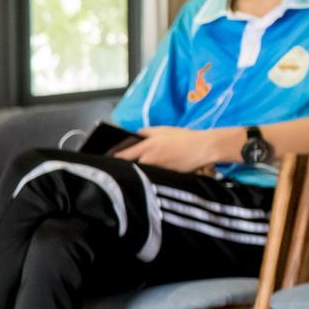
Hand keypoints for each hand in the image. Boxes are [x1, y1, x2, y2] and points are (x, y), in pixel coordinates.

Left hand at [116, 126, 230, 173]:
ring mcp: (156, 171)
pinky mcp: (164, 178)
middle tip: (118, 166)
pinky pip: (150, 178)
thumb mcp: (162, 130)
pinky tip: (146, 175)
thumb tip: (132, 136)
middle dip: (124, 167)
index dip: (112, 158)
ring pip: (139, 173)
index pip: (122, 156)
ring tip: (131, 171)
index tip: (106, 160)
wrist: (202, 148)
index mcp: (146, 148)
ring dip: (135, 172)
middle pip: (129, 167)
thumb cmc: (182, 137)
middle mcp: (149, 161)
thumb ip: (144, 132)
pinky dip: (146, 176)